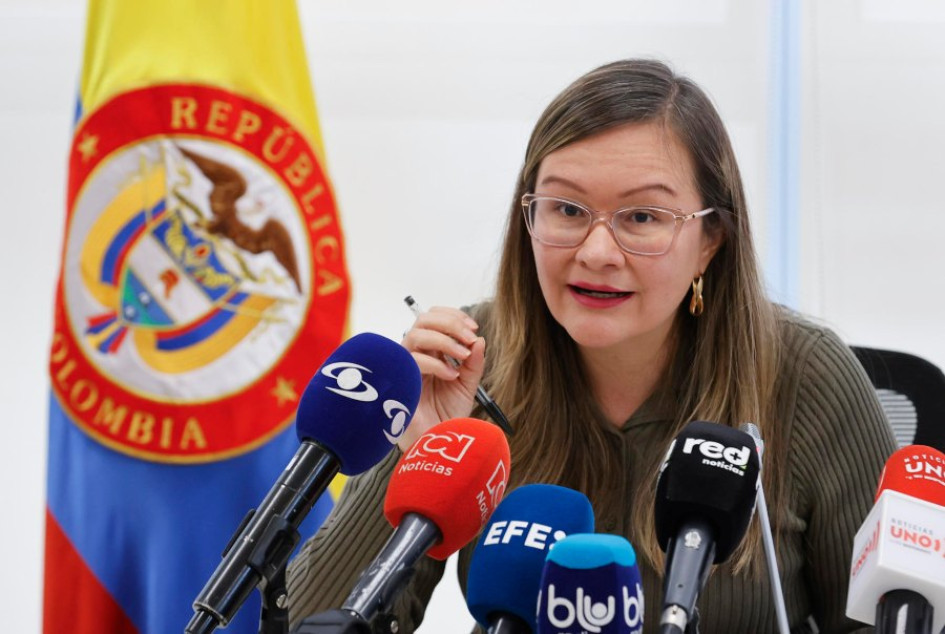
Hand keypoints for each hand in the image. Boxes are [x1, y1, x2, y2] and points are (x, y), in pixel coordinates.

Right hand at [399, 306, 484, 450]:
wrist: (437, 443)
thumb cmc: (447, 416)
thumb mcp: (467, 386)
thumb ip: (474, 363)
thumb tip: (480, 339)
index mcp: (431, 352)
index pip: (434, 319)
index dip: (453, 316)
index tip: (473, 328)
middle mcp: (416, 355)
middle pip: (423, 320)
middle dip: (450, 323)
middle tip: (469, 337)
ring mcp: (406, 367)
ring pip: (416, 334)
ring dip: (444, 339)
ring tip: (462, 356)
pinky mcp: (400, 381)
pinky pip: (412, 360)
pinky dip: (436, 363)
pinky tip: (451, 375)